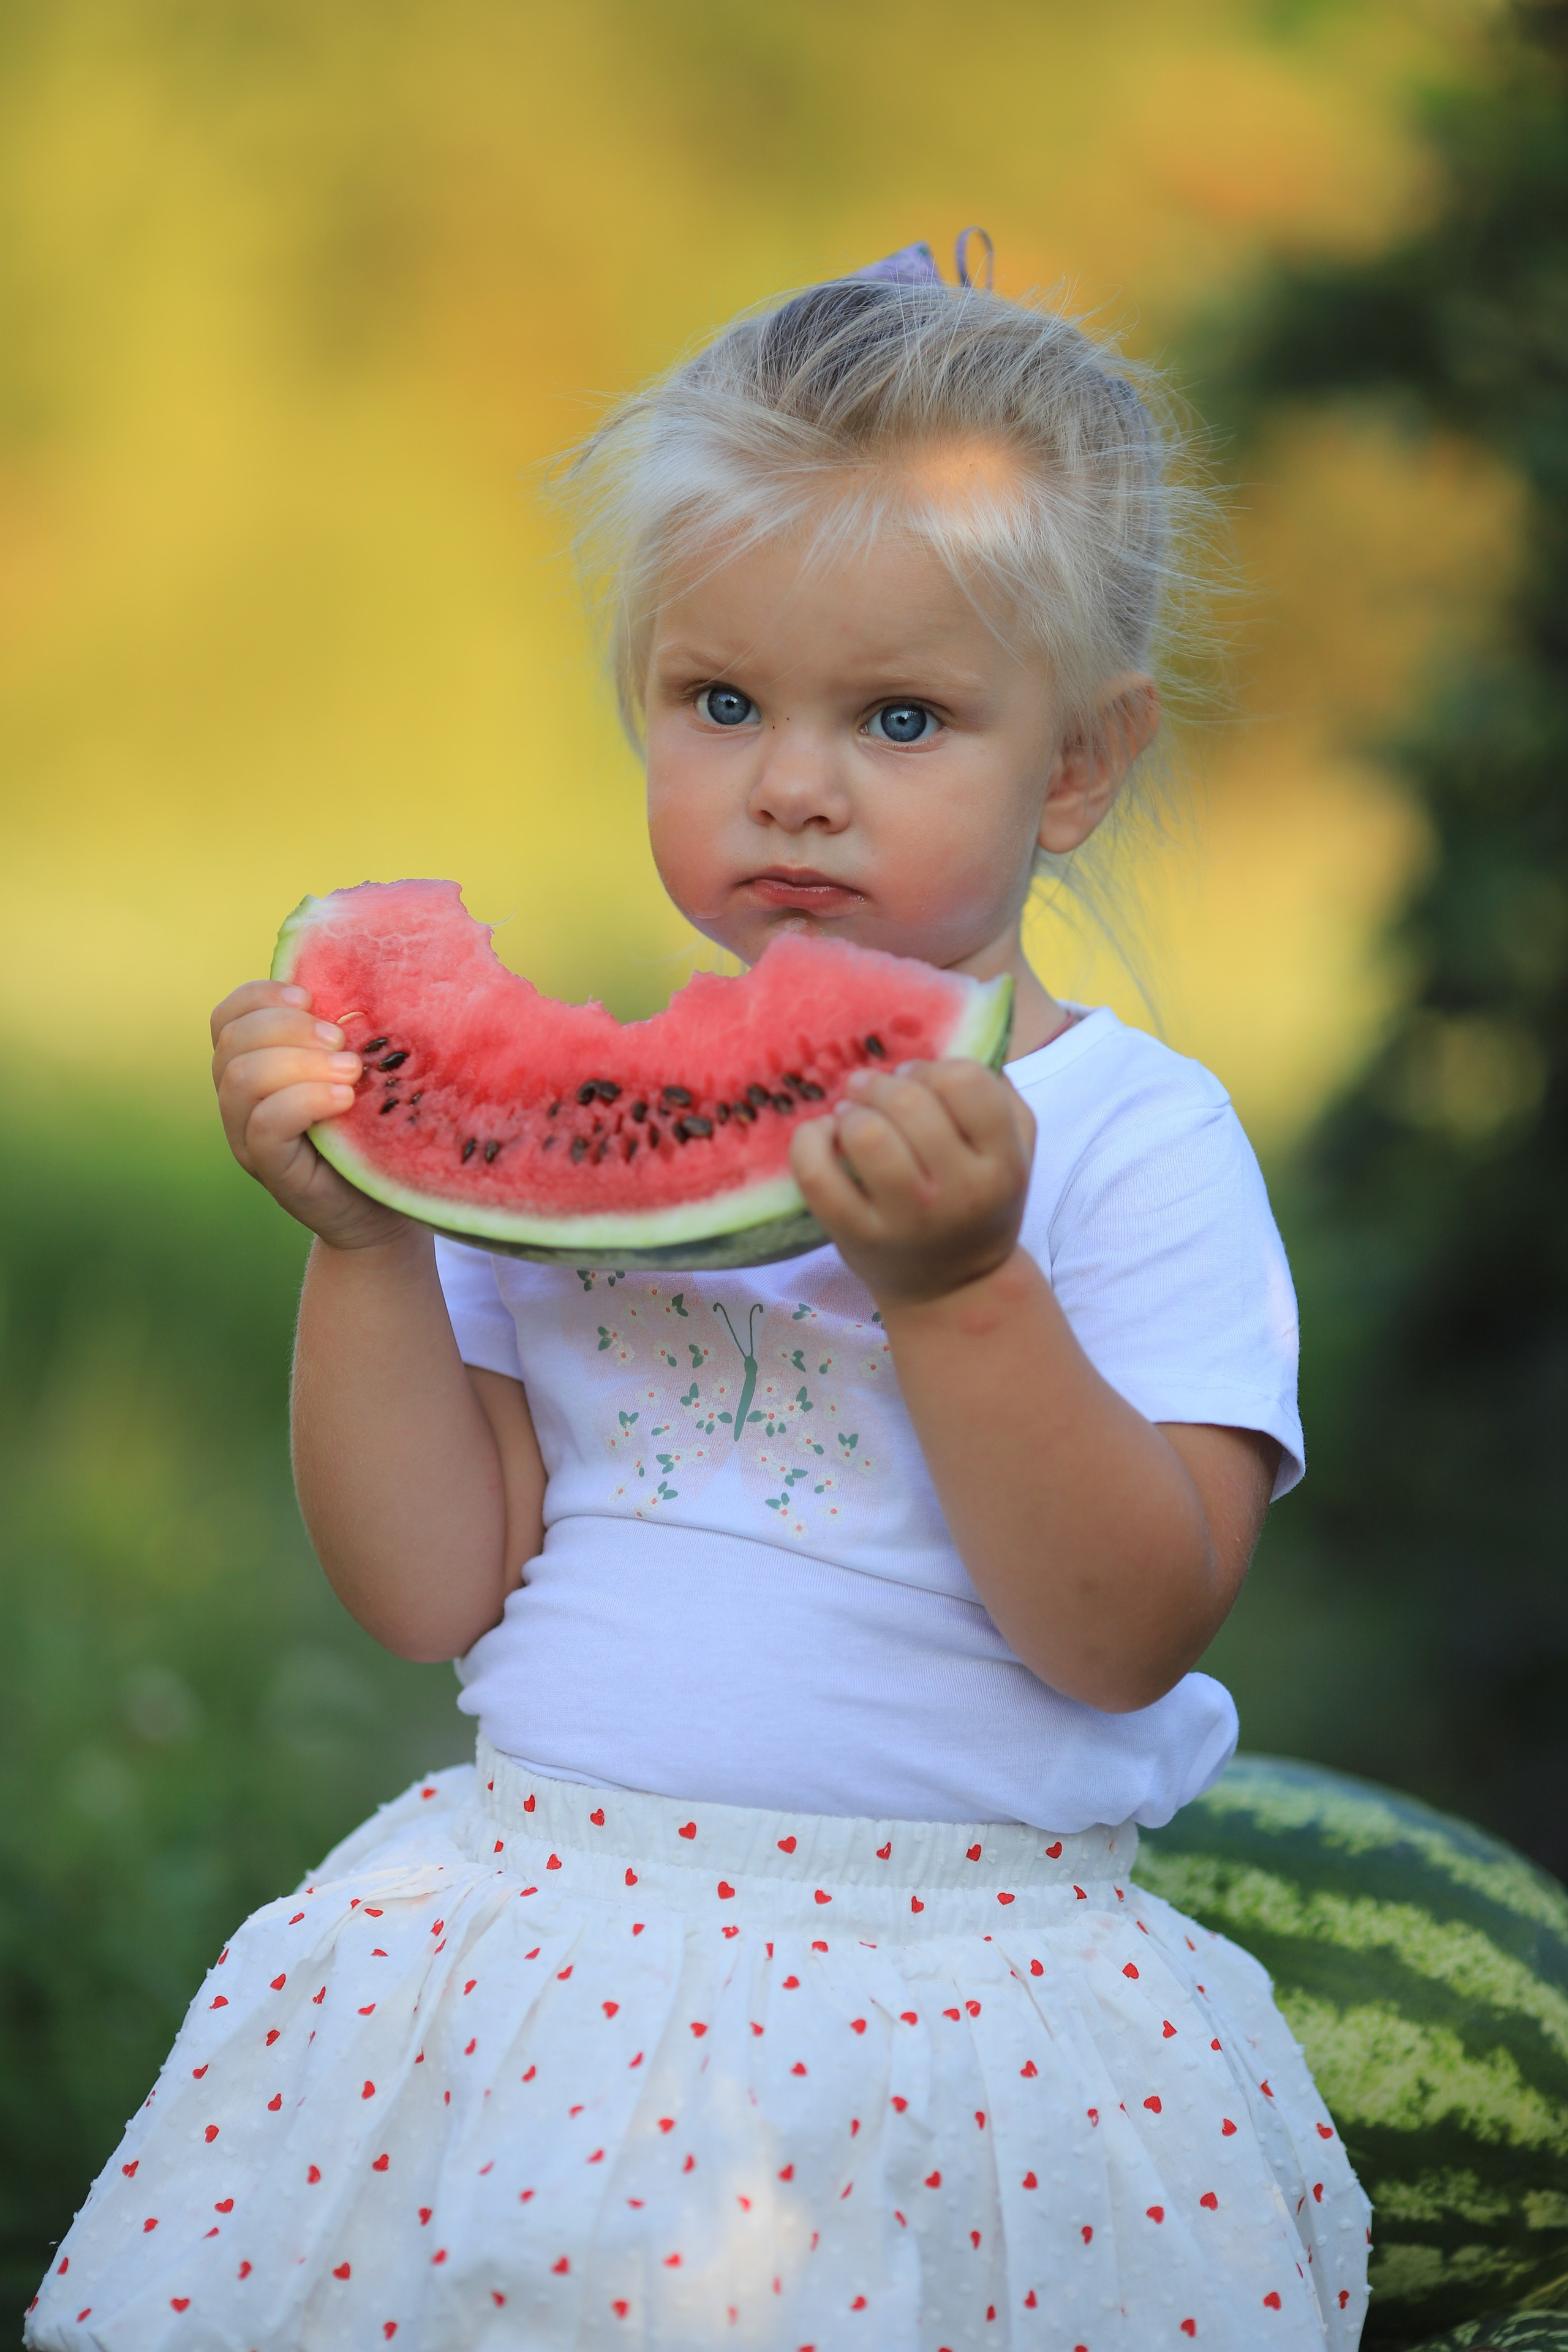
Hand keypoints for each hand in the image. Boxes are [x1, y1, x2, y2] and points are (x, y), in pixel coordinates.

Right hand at [210, 981, 412, 1252]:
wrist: (383, 1207)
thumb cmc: (374, 1131)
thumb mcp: (358, 1071)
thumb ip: (340, 1035)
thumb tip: (360, 980)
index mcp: (253, 1064)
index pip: (228, 1015)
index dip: (262, 995)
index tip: (312, 996)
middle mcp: (238, 1099)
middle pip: (233, 1040)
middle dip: (289, 1028)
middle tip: (344, 1042)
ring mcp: (247, 1136)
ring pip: (240, 1078)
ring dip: (299, 1063)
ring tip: (352, 1073)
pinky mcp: (270, 1168)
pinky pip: (263, 1124)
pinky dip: (304, 1100)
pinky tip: (345, 1100)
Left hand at [789, 1060, 1034, 1306]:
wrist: (954, 1289)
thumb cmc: (978, 1204)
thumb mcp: (1014, 1154)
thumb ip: (1001, 1098)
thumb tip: (953, 1044)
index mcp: (1002, 1165)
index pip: (967, 1083)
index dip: (934, 1068)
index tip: (917, 1080)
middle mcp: (959, 1193)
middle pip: (911, 1103)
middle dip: (883, 1084)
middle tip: (871, 1090)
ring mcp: (905, 1219)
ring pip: (865, 1133)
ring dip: (851, 1110)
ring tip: (850, 1115)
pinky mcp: (856, 1236)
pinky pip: (816, 1173)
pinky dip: (809, 1141)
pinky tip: (822, 1137)